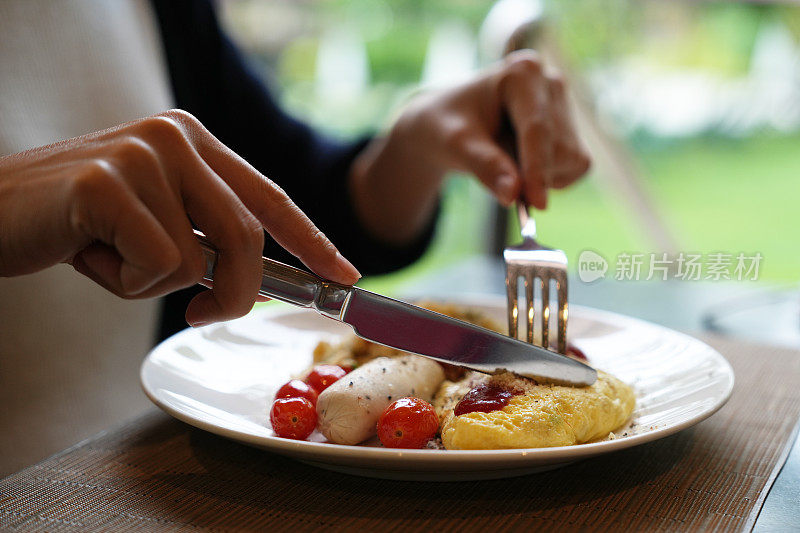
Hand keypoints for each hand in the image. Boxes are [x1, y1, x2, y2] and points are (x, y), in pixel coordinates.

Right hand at [0, 110, 359, 325]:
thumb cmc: (79, 226)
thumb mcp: (155, 224)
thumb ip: (206, 240)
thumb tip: (256, 283)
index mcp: (194, 142)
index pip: (270, 198)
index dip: (313, 242)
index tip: (346, 276)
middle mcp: (177, 137)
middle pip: (247, 236)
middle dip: (237, 294)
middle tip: (203, 315)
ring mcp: (144, 155)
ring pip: (199, 259)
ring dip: (154, 285)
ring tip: (108, 257)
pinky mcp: (109, 183)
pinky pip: (157, 265)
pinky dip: (125, 283)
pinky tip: (87, 254)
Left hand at [350, 51, 589, 243]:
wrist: (450, 124)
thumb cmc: (448, 127)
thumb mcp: (455, 144)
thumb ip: (484, 165)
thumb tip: (513, 194)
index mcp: (522, 72)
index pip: (537, 128)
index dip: (538, 168)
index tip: (538, 205)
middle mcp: (550, 83)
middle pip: (557, 147)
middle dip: (532, 175)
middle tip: (496, 180)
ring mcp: (566, 105)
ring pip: (571, 160)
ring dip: (538, 176)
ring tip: (502, 157)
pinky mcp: (573, 130)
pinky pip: (576, 168)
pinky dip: (550, 179)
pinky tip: (521, 163)